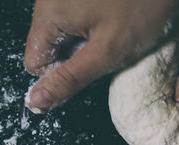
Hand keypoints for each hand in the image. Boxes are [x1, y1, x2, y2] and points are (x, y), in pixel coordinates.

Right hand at [24, 0, 178, 112]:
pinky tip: (113, 20)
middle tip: (107, 46)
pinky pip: (75, 18)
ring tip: (114, 30)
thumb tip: (36, 101)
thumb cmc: (143, 6)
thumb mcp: (108, 52)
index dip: (61, 75)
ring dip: (86, 41)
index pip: (35, 63)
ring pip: (64, 33)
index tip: (90, 67)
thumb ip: (70, 79)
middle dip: (77, 55)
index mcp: (50, 13)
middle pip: (49, 46)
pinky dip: (92, 25)